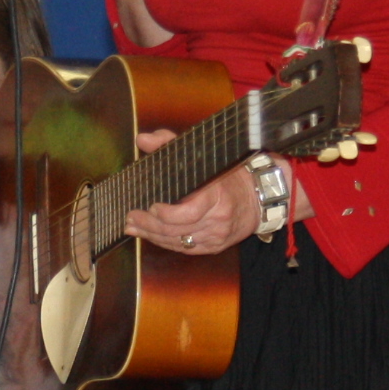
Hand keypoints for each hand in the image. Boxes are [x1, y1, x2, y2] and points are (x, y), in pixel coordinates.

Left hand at [123, 128, 258, 255]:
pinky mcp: (215, 246)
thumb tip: (143, 140)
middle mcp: (218, 218)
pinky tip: (151, 237)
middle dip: (149, 225)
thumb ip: (169, 143)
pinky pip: (186, 249)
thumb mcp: (201, 155)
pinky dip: (166, 244)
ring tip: (134, 227)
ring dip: (152, 236)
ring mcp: (217, 235)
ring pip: (179, 242)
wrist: (257, 197)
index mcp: (216, 193)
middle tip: (131, 218)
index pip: (190, 211)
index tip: (151, 207)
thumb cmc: (226, 174)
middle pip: (178, 229)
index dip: (167, 214)